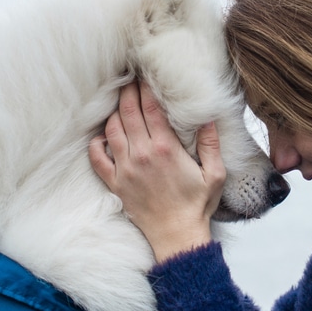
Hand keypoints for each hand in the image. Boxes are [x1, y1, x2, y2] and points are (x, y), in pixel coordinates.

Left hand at [89, 80, 225, 261]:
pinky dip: (96, 144)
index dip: (145, 87)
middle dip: (126, 91)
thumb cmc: (197, 205)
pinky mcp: (115, 183)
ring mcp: (125, 168)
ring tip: (118, 102)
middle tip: (127, 79)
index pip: (150, 107)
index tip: (144, 75)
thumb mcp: (215, 174)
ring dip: (113, 113)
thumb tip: (208, 117)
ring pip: (111, 129)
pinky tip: (102, 137)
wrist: (176, 235)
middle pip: (127, 111)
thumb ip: (211, 143)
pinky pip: (97, 158)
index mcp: (166, 148)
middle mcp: (141, 154)